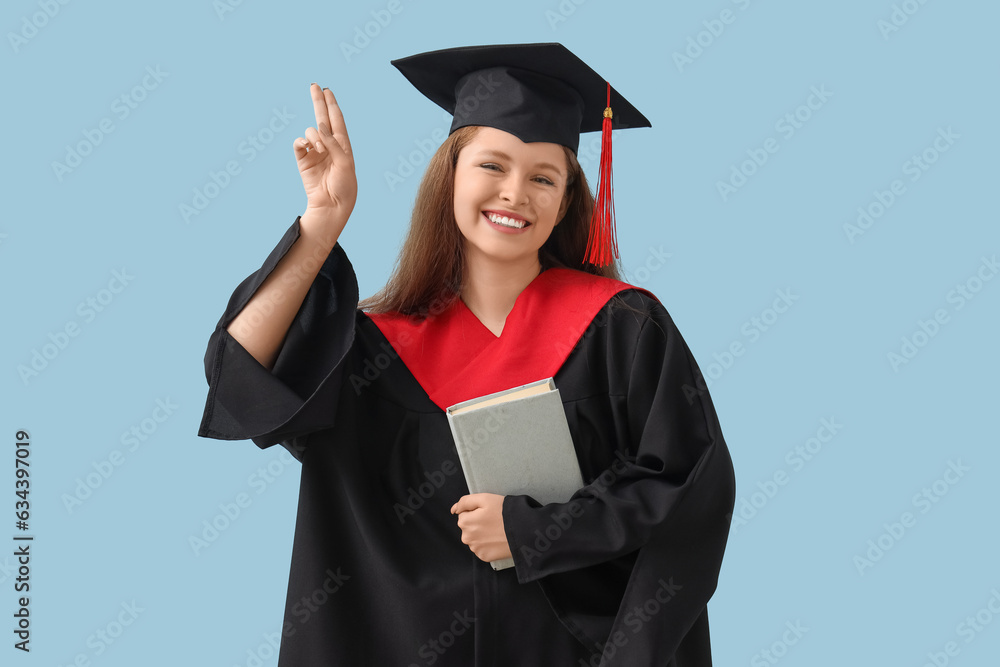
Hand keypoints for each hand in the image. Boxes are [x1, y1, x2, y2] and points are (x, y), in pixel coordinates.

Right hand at [293, 84, 357, 229]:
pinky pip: (299, 143)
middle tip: (314, 85)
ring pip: (310, 131)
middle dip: (318, 102)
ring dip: (315, 136)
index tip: (327, 90)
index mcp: (343, 145)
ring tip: (320, 149)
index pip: (337, 120)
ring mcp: (315, 152)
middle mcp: (328, 145)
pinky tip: (307, 146)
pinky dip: (302, 142)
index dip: (332, 105)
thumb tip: (320, 126)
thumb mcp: (345, 163)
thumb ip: (333, 143)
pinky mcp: (303, 160)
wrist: (331, 205)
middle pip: (322, 118)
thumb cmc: (344, 186)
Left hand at [451, 493, 512, 562]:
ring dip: (481, 534)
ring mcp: (475, 549)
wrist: (522, 530)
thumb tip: (453, 510)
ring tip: (496, 530)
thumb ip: (465, 502)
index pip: (463, 515)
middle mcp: (466, 538)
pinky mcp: (484, 557)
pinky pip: (481, 548)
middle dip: (476, 523)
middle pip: (467, 527)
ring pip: (474, 538)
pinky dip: (487, 544)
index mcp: (464, 522)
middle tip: (492, 520)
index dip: (475, 512)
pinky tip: (496, 539)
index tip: (487, 512)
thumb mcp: (484, 498)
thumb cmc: (504, 512)